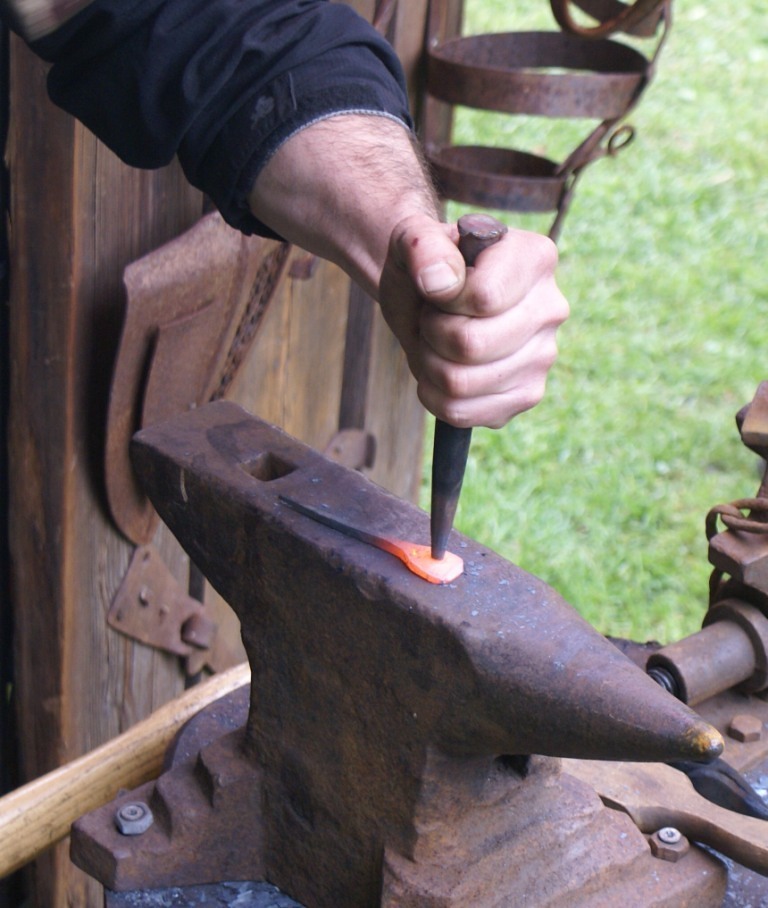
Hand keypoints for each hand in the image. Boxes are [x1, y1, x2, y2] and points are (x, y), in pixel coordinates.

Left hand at [378, 214, 568, 428]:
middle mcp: (551, 309)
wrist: (427, 299)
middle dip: (431, 333)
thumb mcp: (411, 239)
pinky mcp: (526, 395)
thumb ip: (423, 246)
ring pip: (461, 383)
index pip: (485, 299)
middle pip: (471, 346)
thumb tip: (441, 282)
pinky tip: (440, 370)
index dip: (443, 300)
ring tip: (434, 341)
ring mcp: (543, 357)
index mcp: (536, 259)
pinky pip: (463, 412)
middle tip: (431, 317)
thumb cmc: (425, 266)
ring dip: (428, 363)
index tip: (438, 287)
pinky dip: (434, 395)